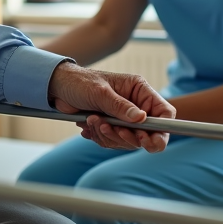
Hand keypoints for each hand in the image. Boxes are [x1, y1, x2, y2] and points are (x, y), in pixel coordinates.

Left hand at [48, 62, 173, 152]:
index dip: (162, 129)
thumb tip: (140, 119)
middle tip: (111, 129)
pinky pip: (114, 142)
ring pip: (129, 140)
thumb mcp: (99, 92)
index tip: (148, 141)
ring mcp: (124, 118)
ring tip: (93, 121)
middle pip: (149, 133)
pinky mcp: (112, 127)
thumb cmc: (80, 82)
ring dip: (110, 136)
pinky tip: (89, 127)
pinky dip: (101, 138)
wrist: (58, 88)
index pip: (164, 112)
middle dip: (128, 135)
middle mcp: (135, 105)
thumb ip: (119, 106)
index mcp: (139, 90)